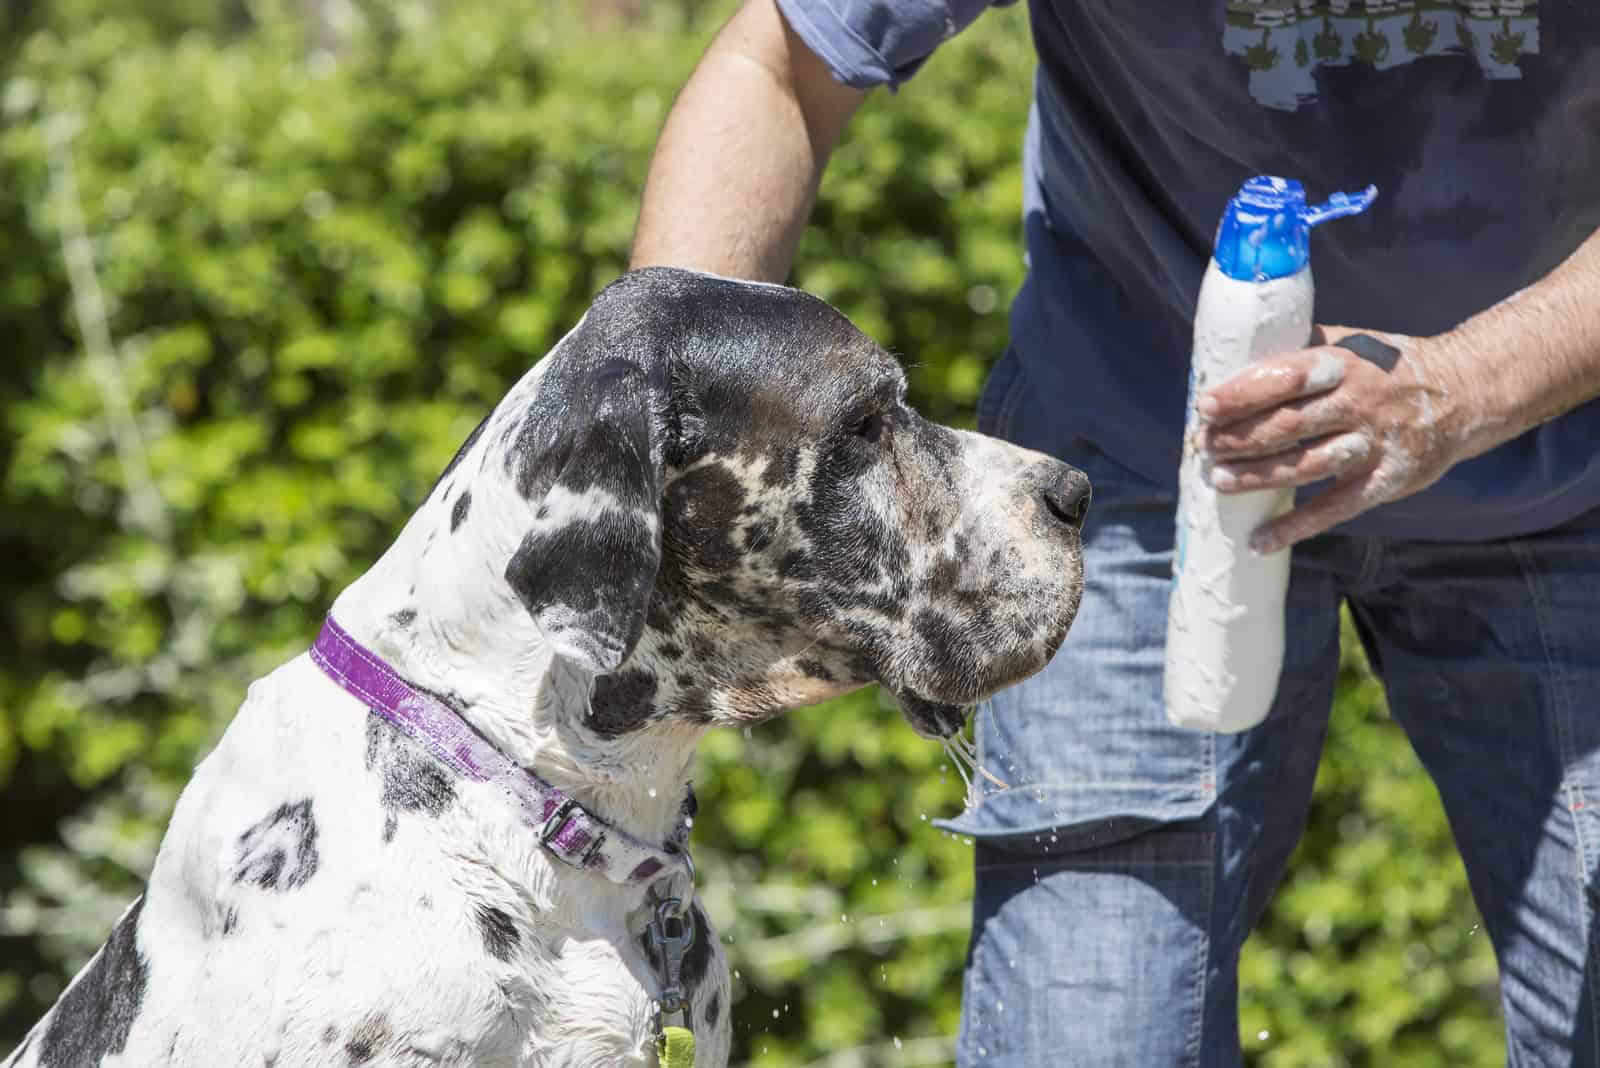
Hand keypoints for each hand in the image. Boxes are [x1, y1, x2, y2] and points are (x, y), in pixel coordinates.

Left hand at [1197, 326, 1474, 552]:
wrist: (1464, 392)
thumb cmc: (1386, 368)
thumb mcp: (1351, 344)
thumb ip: (1301, 348)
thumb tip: (1234, 355)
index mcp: (1344, 364)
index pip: (1286, 377)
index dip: (1243, 393)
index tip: (1205, 407)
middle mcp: (1359, 403)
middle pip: (1289, 424)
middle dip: (1239, 438)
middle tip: (1202, 447)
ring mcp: (1374, 444)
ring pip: (1306, 466)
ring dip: (1258, 477)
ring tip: (1218, 482)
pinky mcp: (1386, 481)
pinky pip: (1334, 509)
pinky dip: (1296, 527)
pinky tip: (1260, 540)